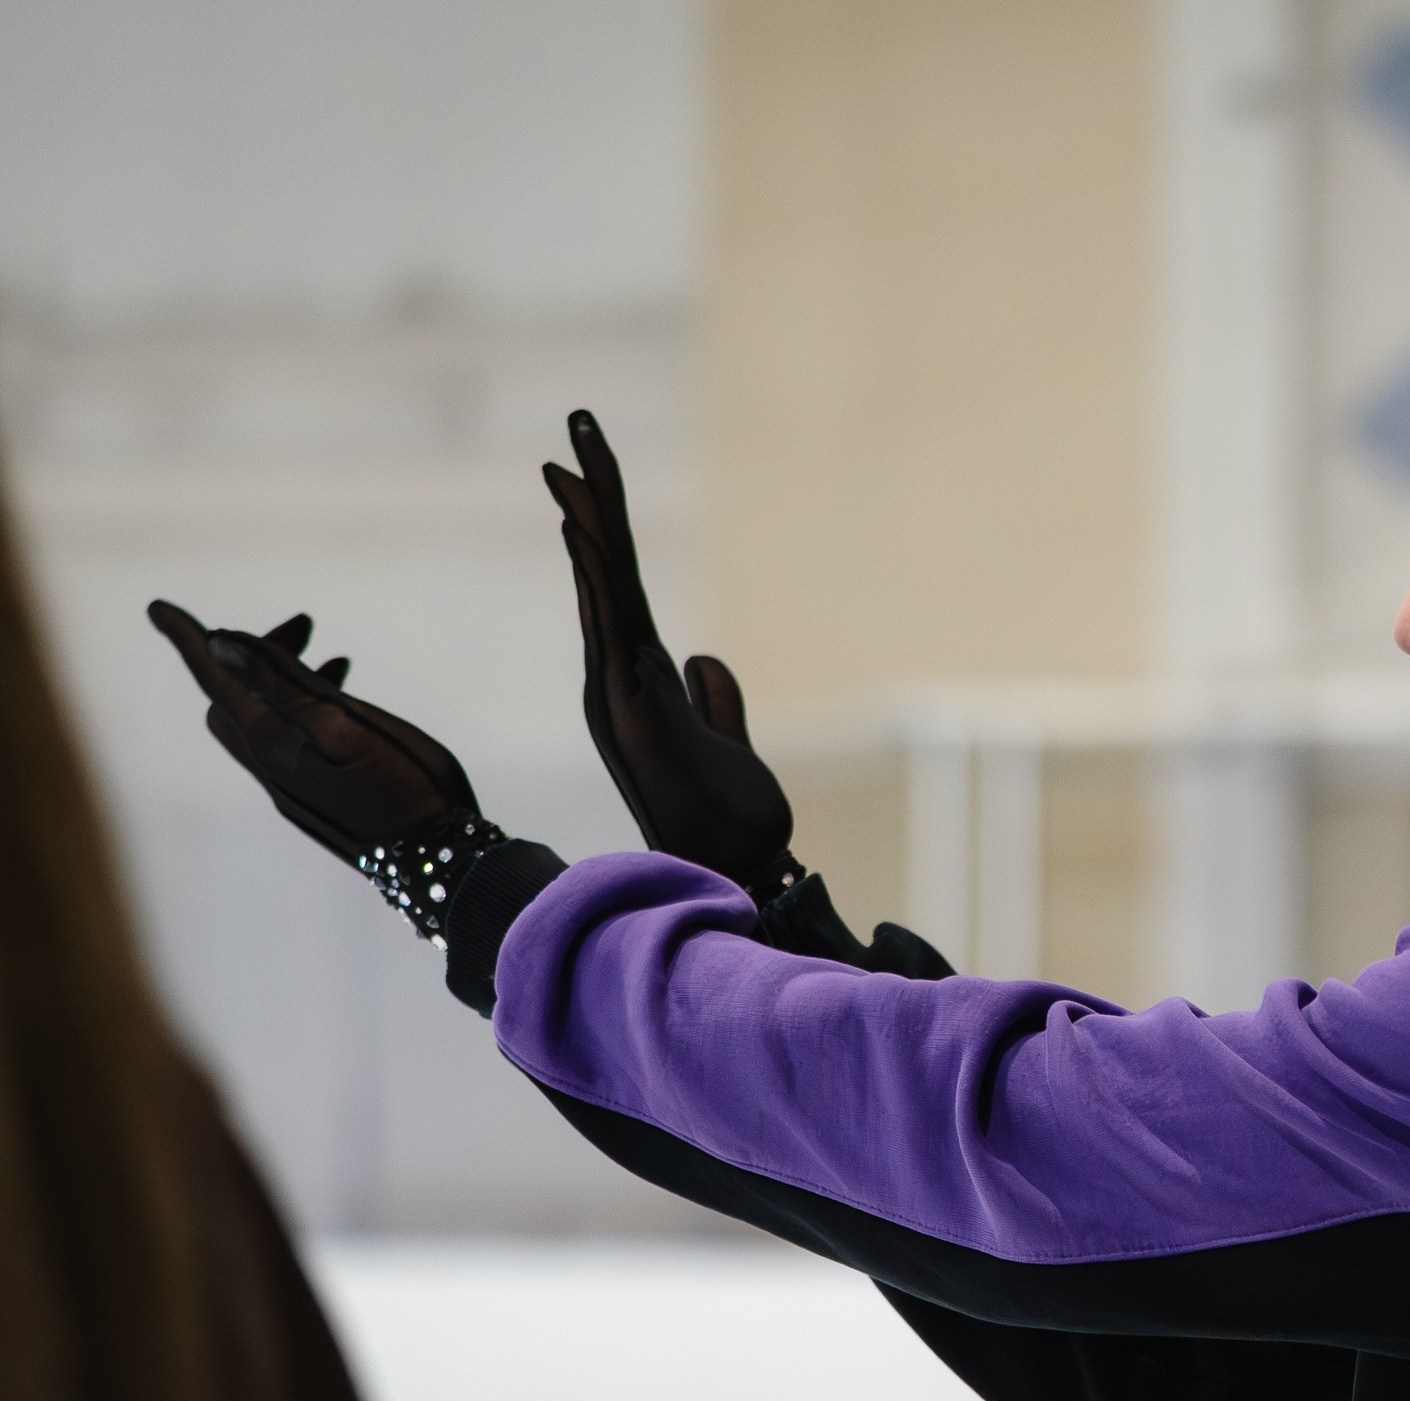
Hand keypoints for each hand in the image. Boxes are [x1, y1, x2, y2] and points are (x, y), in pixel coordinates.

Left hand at [148, 601, 477, 863]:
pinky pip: (285, 742)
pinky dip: (299, 710)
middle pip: (232, 697)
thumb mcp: (347, 724)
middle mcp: (270, 766)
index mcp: (275, 741)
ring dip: (281, 682)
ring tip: (335, 659)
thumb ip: (284, 684)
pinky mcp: (314, 800)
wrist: (437, 861)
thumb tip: (220, 642)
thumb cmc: (405, 786)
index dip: (189, 640)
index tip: (158, 608)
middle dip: (253, 656)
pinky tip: (340, 709)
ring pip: (260, 720)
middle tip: (302, 627)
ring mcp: (290, 787)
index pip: (218, 679)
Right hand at [543, 410, 796, 887]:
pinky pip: (614, 632)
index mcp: (641, 677)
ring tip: (571, 461)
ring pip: (603, 592)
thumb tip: (702, 657)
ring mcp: (622, 693)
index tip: (589, 466)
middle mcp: (620, 678)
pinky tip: (585, 532)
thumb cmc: (732, 816)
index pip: (618, 584)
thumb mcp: (728, 740)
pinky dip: (599, 581)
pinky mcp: (636, 712)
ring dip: (589, 523)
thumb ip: (715, 698)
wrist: (739, 867)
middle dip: (591, 497)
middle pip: (604, 572)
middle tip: (578, 426)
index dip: (604, 524)